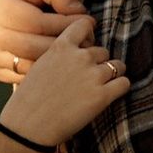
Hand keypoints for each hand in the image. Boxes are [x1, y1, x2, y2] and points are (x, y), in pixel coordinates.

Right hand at [0, 0, 86, 84]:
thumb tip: (78, 12)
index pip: (39, 24)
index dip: (67, 24)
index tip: (89, 21)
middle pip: (36, 48)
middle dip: (67, 46)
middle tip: (89, 40)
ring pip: (31, 67)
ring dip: (58, 62)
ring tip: (76, 49)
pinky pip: (24, 76)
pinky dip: (44, 70)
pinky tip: (58, 58)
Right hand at [0, 16, 127, 152]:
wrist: (28, 126)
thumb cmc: (29, 100)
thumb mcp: (39, 66)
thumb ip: (59, 56)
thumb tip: (75, 56)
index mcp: (61, 47)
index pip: (84, 25)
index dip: (88, 34)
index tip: (87, 45)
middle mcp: (80, 57)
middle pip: (102, 51)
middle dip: (98, 63)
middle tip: (87, 79)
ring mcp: (93, 75)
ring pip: (117, 66)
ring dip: (112, 75)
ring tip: (100, 87)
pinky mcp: (102, 96)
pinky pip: (124, 83)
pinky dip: (120, 88)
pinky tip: (110, 95)